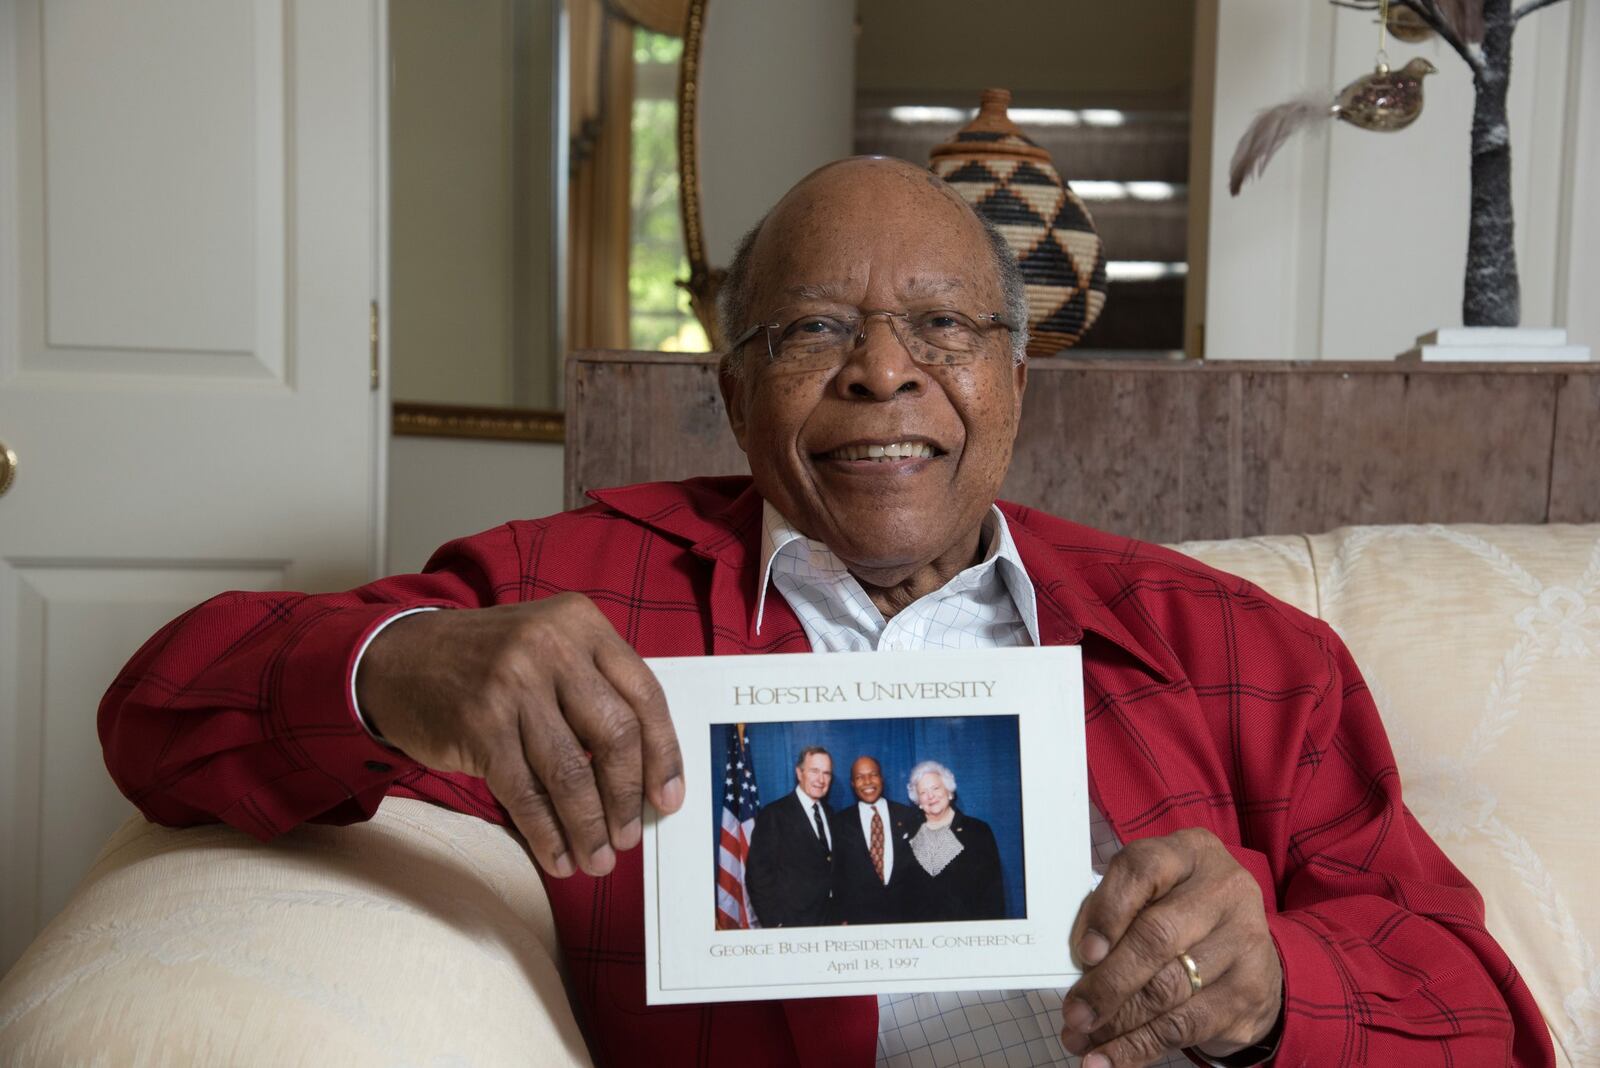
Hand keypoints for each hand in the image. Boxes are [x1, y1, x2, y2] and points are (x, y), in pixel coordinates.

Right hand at [355, 594, 684, 878]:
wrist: (400, 657)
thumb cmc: (489, 661)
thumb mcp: (550, 647)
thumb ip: (596, 688)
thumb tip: (643, 773)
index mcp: (582, 624)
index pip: (645, 694)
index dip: (664, 754)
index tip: (668, 798)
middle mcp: (552, 647)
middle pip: (615, 734)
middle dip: (626, 797)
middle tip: (629, 836)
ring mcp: (513, 685)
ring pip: (571, 771)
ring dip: (589, 826)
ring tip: (598, 858)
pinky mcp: (479, 725)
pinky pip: (525, 792)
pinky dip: (546, 832)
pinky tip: (558, 856)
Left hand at [1060, 828, 1281, 1065]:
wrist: (1248, 949)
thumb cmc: (1179, 913)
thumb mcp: (1151, 895)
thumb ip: (1114, 913)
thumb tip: (1077, 962)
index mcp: (1188, 852)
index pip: (1141, 870)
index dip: (1108, 912)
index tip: (1083, 953)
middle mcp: (1223, 889)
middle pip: (1157, 937)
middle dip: (1108, 983)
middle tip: (1074, 1014)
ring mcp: (1244, 940)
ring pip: (1169, 989)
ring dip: (1117, 1023)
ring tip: (1082, 1040)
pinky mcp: (1251, 990)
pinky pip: (1186, 1025)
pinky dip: (1141, 1047)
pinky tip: (1111, 1058)